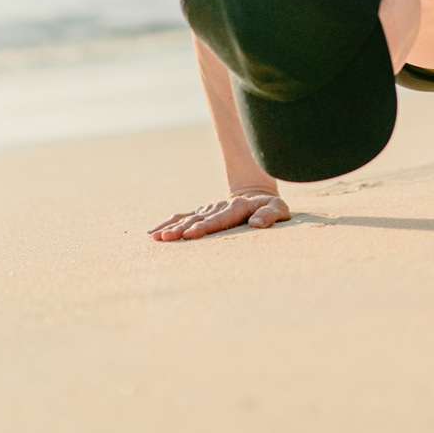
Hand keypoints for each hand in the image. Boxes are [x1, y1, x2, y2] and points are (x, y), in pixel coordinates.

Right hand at [150, 192, 289, 240]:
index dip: (205, 226)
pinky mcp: (202, 212)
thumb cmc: (271, 208)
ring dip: (171, 227)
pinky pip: (183, 217)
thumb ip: (269, 215)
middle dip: (181, 228)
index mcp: (238, 207)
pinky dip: (169, 223)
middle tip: (166, 238)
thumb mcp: (279, 210)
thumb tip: (255, 224)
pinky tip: (154, 232)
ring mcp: (209, 208)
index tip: (191, 233)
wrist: (258, 194)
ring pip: (188, 217)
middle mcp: (220, 206)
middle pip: (199, 218)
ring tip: (156, 236)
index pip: (220, 218)